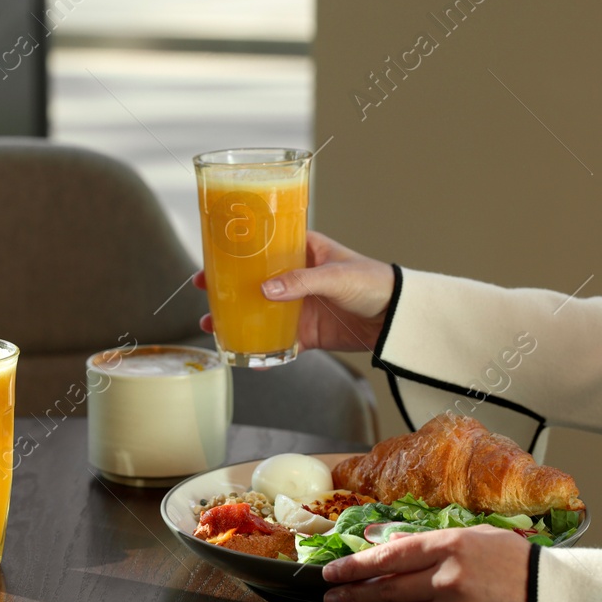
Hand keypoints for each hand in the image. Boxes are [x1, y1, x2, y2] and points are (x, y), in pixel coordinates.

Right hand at [194, 231, 394, 352]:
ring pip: (259, 312)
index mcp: (304, 251)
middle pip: (253, 280)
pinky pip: (278, 341)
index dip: (237, 251)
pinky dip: (261, 349)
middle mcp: (297, 277)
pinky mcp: (307, 332)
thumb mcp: (336, 275)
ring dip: (236, 319)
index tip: (213, 257)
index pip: (264, 246)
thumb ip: (301, 281)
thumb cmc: (373, 282)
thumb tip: (266, 290)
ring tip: (212, 326)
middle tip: (203, 290)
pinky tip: (244, 356)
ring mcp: (299, 305)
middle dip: (227, 286)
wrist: (397, 317)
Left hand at [320, 525, 531, 601]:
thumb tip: (392, 542)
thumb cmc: (519, 566)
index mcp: (452, 544)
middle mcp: (448, 576)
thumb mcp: (480, 539)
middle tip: (329, 596)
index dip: (356, 565)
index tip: (332, 571)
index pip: (390, 555)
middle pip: (387, 587)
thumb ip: (435, 541)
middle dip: (352, 592)